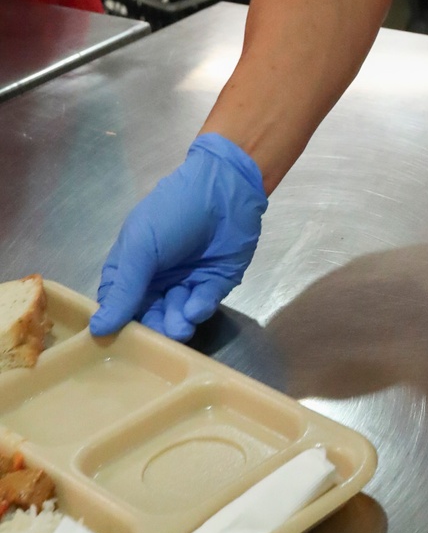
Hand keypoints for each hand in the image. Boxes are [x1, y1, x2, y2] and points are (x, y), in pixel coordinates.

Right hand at [90, 133, 267, 341]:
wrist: (225, 189)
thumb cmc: (174, 211)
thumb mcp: (141, 245)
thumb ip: (124, 288)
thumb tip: (97, 329)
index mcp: (132, 266)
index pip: (118, 304)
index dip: (117, 323)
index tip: (117, 343)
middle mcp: (157, 279)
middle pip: (148, 316)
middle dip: (152, 329)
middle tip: (157, 338)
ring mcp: (186, 283)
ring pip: (175, 316)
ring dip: (175, 324)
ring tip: (179, 326)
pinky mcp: (214, 284)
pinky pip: (202, 305)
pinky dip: (198, 309)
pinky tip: (196, 307)